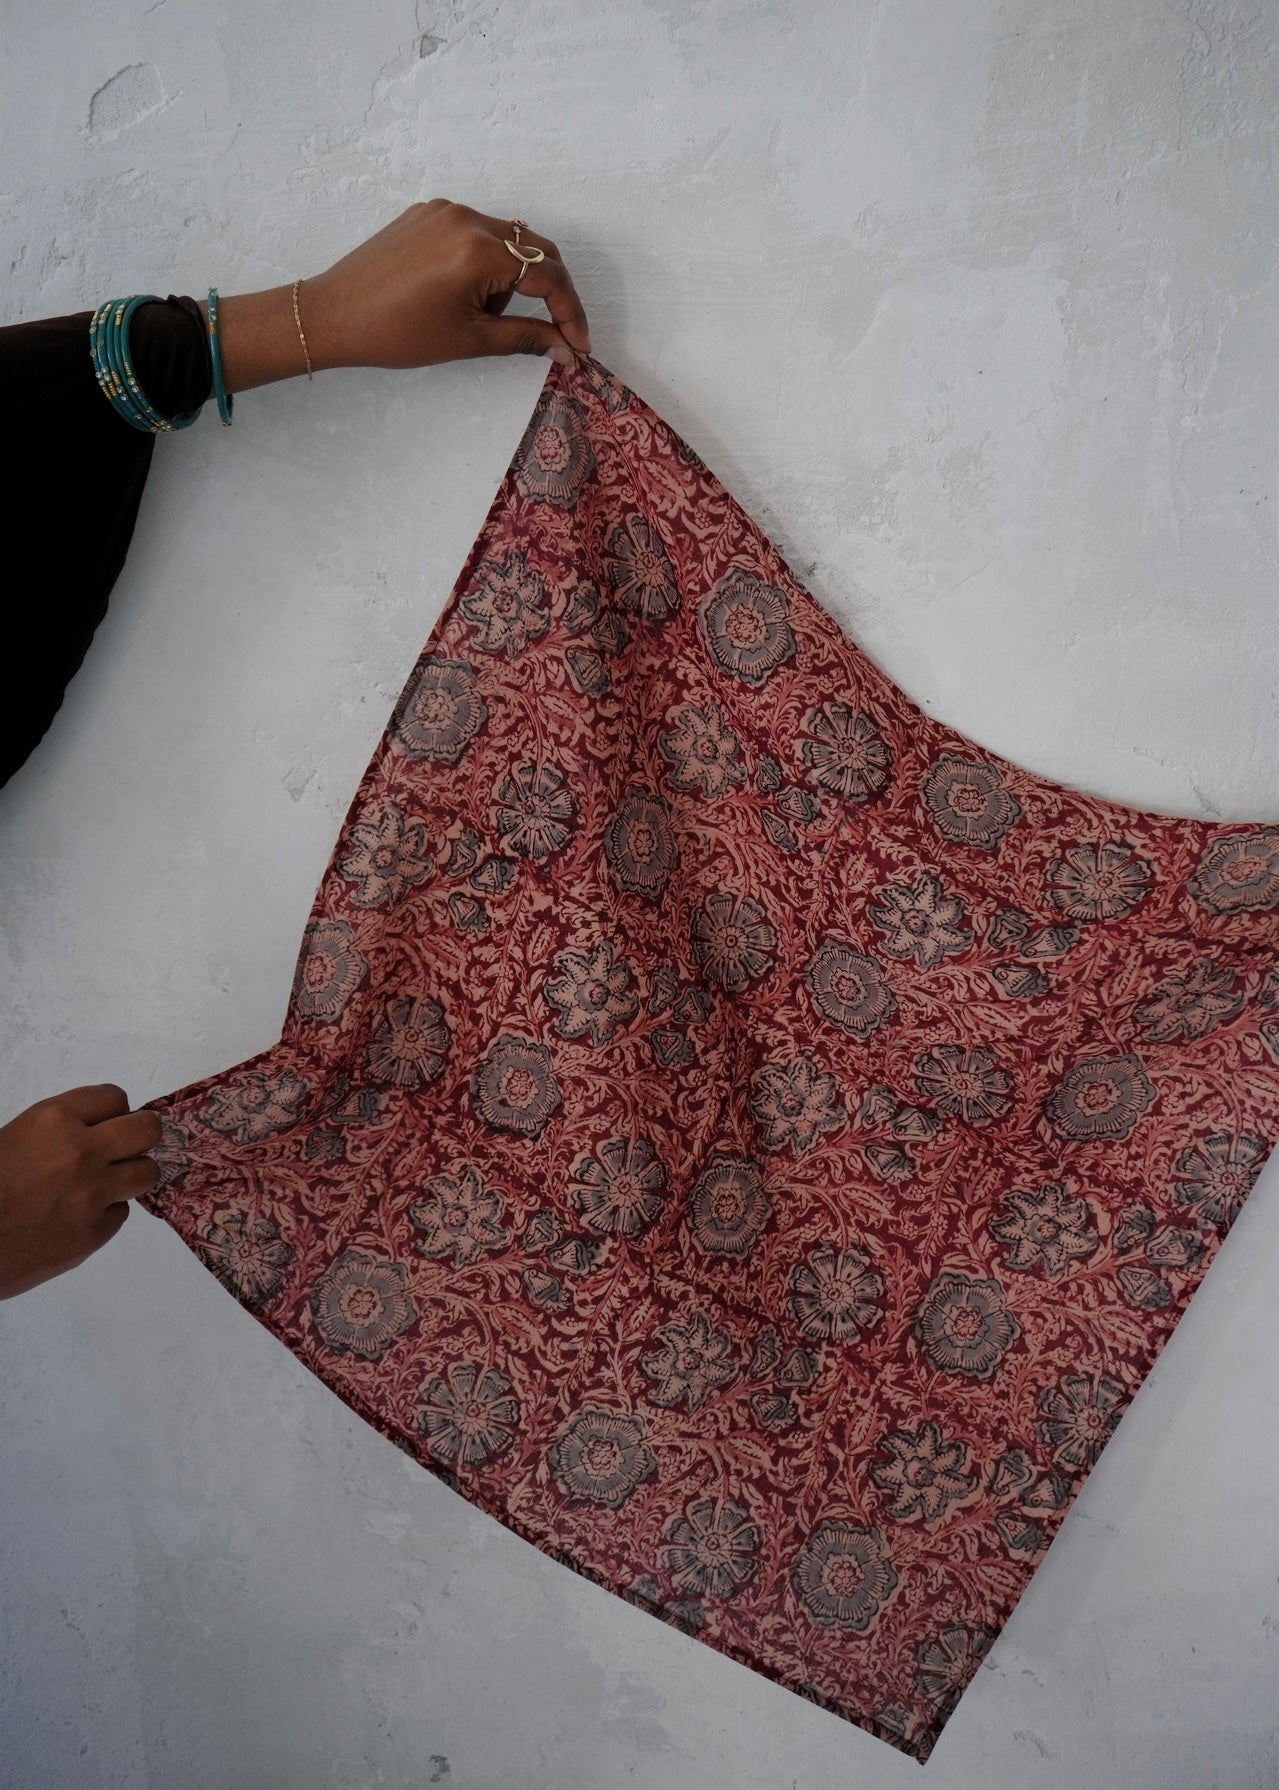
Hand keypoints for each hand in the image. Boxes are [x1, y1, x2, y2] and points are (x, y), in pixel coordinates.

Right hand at [0, 1085, 160, 1300]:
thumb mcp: (14, 1137)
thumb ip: (59, 1129)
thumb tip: (96, 1129)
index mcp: (54, 1120)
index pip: (115, 1098)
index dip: (113, 1112)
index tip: (106, 1124)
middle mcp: (81, 1153)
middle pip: (147, 1130)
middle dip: (140, 1137)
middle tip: (125, 1149)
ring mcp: (92, 1195)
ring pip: (146, 1173)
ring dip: (130, 1176)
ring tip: (105, 1184)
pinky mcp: (94, 1234)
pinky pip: (121, 1213)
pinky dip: (105, 1213)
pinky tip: (77, 1216)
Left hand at [210, 199, 592, 394]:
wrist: (334, 315)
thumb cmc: (397, 334)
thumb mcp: (469, 340)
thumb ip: (525, 338)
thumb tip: (565, 349)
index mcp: (479, 250)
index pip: (547, 275)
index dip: (570, 313)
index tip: (580, 344)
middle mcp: (467, 218)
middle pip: (535, 248)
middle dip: (549, 291)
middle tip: (553, 331)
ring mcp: (445, 210)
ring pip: (506, 240)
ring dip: (511, 278)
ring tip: (480, 314)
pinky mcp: (427, 211)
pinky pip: (475, 232)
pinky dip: (483, 263)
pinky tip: (459, 294)